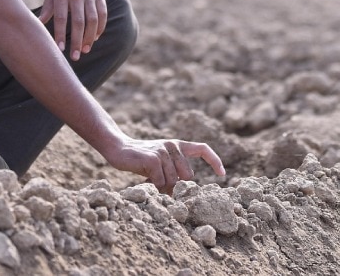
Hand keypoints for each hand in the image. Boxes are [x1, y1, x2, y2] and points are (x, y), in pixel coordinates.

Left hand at [40, 0, 107, 59]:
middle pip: (78, 21)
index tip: (60, 49)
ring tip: (85, 50)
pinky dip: (100, 26)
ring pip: (92, 19)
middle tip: (74, 56)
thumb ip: (48, 6)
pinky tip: (95, 37)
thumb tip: (39, 23)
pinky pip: (102, 13)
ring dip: (89, 37)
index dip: (60, 34)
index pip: (61, 17)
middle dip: (76, 40)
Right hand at [103, 137, 225, 194]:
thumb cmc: (140, 160)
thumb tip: (185, 194)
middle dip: (177, 187)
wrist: (118, 148)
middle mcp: (173, 146)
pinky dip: (154, 186)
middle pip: (187, 176)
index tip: (222, 175)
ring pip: (173, 181)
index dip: (214, 161)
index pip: (202, 149)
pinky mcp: (152, 158)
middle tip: (161, 188)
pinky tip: (145, 180)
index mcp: (178, 145)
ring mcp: (163, 151)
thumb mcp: (160, 163)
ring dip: (162, 187)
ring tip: (150, 181)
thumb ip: (173, 172)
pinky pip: (160, 181)